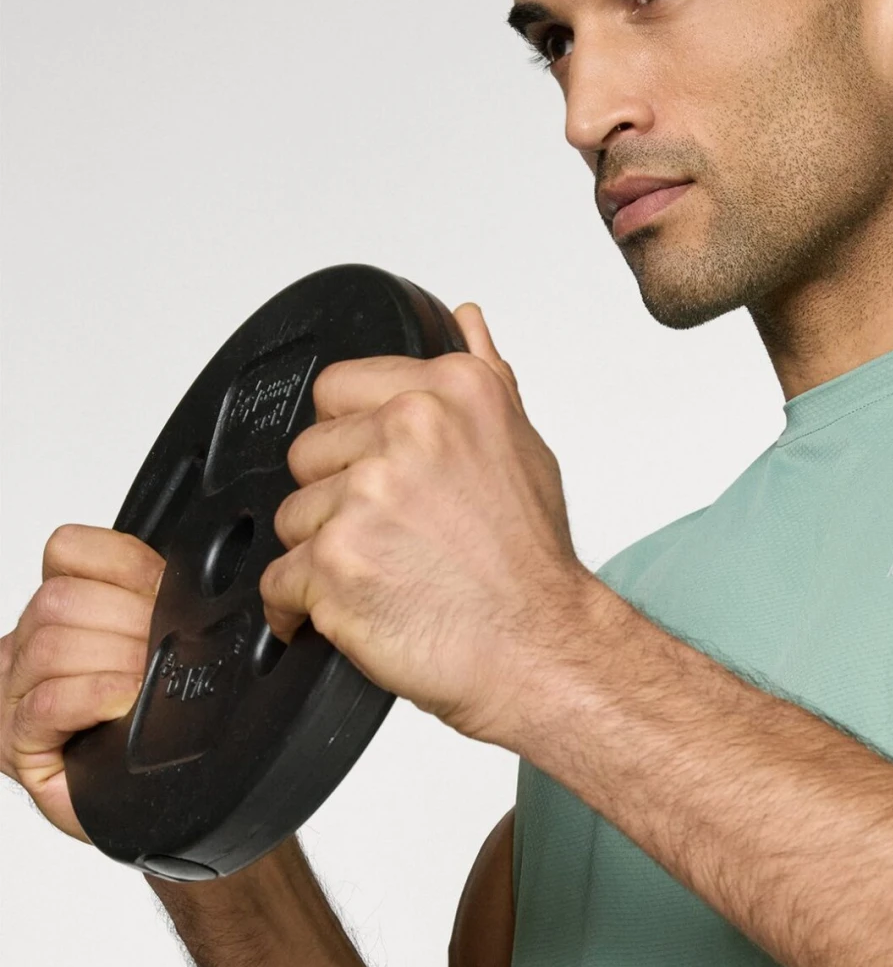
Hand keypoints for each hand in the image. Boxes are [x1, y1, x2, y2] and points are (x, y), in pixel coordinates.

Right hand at [0, 526, 164, 840]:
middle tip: (166, 655)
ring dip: (114, 660)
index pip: (68, 552)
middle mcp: (27, 648)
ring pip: (51, 645)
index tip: (164, 595)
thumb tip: (193, 580)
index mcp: (60, 615)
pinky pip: (46, 703)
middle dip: (128, 621)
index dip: (124, 566)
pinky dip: (91, 696)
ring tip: (147, 684)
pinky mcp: (19, 744)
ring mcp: (15, 694)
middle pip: (61, 599)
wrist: (155, 807)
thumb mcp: (158, 651)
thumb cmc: (150, 731)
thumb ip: (156, 607)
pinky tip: (122, 702)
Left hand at [261, 302, 588, 744]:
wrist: (541, 647)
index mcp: (448, 393)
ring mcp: (364, 498)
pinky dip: (302, 608)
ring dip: (324, 556)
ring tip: (386, 577)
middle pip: (308, 455)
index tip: (380, 474)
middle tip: (395, 538)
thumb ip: (485, 377)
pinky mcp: (333, 563)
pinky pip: (278, 581)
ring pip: (292, 519)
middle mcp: (406, 434)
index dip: (353, 439)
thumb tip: (465, 318)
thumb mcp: (524, 448)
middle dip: (337, 500)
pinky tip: (352, 610)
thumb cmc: (532, 565)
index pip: (338, 388)